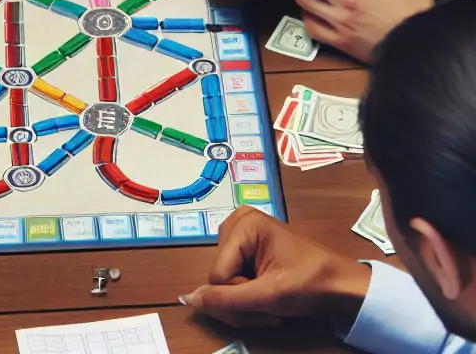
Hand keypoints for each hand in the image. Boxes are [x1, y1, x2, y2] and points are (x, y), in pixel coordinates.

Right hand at [180, 207, 371, 326]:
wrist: (343, 285)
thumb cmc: (312, 284)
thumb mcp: (269, 296)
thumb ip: (228, 300)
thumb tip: (189, 299)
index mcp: (243, 224)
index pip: (218, 275)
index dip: (237, 299)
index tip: (266, 310)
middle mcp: (237, 221)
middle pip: (219, 275)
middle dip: (240, 300)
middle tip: (269, 311)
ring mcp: (241, 233)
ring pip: (224, 279)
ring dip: (243, 300)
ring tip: (271, 306)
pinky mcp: (247, 245)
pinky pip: (232, 275)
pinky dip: (247, 293)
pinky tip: (266, 296)